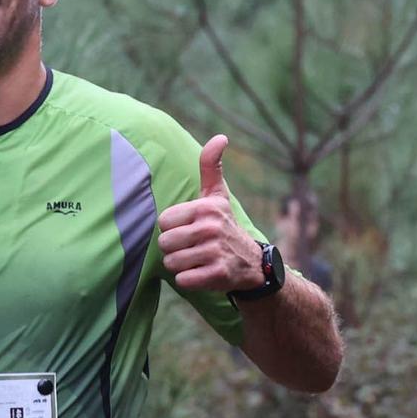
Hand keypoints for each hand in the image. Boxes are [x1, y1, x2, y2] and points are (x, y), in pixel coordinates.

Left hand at [157, 135, 263, 291]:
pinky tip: (203, 273)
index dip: (172, 228)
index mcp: (206, 208)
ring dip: (181, 266)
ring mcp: (215, 252)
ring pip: (172, 263)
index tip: (189, 230)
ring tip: (198, 260)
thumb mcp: (218, 196)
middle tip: (192, 248)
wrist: (253, 264)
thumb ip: (211, 166)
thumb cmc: (226, 225)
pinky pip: (184, 280)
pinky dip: (189, 280)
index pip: (163, 222)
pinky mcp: (218, 275)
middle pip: (164, 244)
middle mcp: (211, 228)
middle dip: (174, 250)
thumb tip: (220, 137)